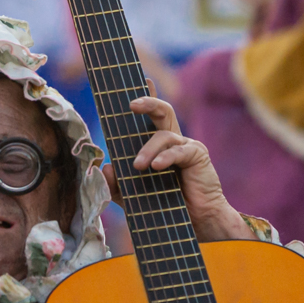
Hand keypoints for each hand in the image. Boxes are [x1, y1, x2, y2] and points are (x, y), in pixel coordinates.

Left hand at [102, 95, 250, 241]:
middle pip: (162, 111)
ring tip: (138, 166)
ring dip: (148, 149)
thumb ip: (117, 185)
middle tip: (131, 105)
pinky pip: (180, 150)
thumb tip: (106, 168)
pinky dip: (166, 157)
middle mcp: (173, 141)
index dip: (147, 96)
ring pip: (164, 133)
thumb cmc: (165, 206)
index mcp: (158, 146)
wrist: (196, 223)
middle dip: (148, 101)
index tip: (139, 79)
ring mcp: (187, 146)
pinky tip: (156, 167)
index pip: (151, 116)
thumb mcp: (133, 197)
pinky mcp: (198, 155)